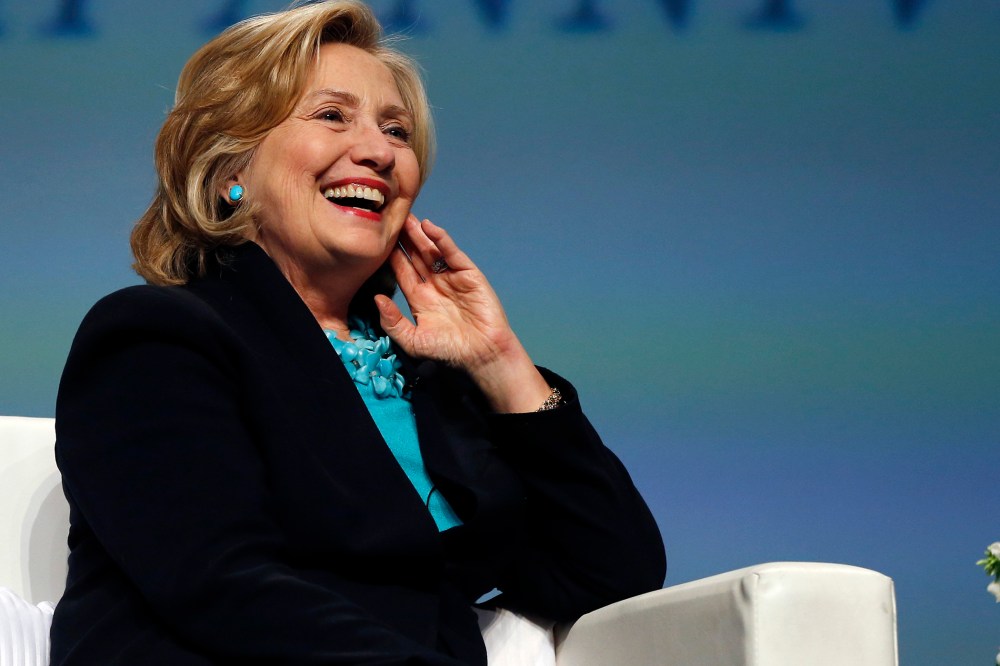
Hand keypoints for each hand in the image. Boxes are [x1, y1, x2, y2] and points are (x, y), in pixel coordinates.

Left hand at [375, 215, 549, 411]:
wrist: (482, 354)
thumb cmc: (449, 352)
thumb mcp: (413, 341)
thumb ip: (393, 321)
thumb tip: (376, 298)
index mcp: (419, 300)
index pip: (402, 272)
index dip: (391, 256)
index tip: (377, 240)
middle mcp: (434, 286)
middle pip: (415, 256)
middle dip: (403, 239)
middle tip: (390, 219)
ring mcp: (451, 278)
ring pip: (431, 251)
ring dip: (419, 234)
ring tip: (406, 217)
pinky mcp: (468, 273)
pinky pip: (452, 253)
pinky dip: (441, 239)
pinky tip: (429, 228)